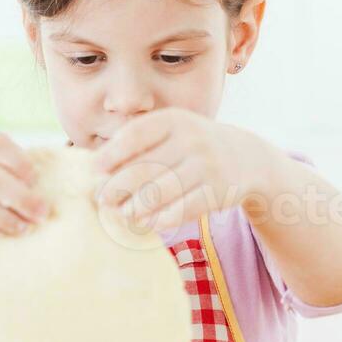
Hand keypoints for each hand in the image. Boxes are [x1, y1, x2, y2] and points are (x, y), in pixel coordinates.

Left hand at [92, 109, 266, 230]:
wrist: (246, 157)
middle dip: (118, 186)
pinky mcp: (217, 191)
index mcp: (175, 120)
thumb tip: (98, 168)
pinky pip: (181, 210)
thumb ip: (140, 144)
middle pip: (143, 168)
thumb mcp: (172, 133)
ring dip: (135, 206)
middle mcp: (192, 139)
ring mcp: (206, 166)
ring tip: (123, 212)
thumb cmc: (193, 146)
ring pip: (159, 192)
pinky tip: (147, 222)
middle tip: (103, 199)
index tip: (94, 169)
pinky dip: (160, 219)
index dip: (112, 153)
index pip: (135, 135)